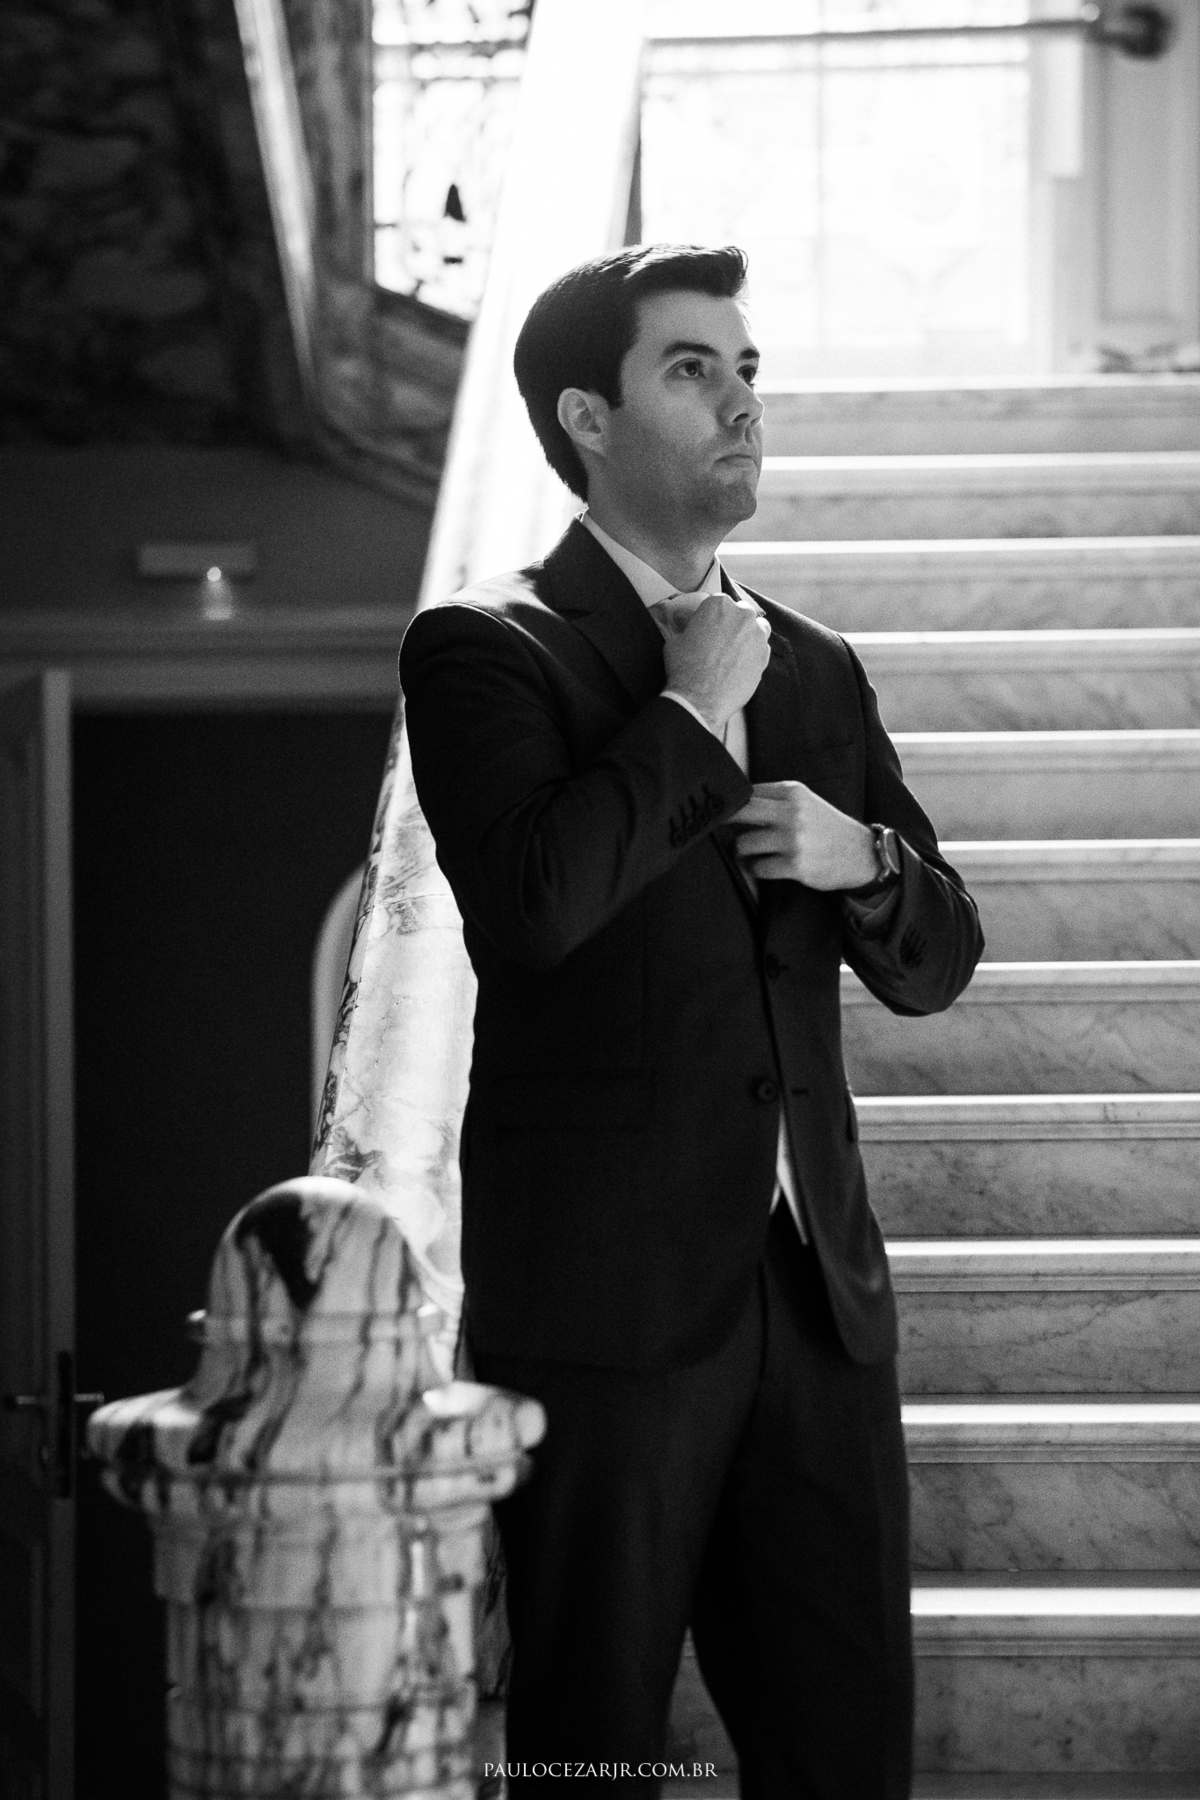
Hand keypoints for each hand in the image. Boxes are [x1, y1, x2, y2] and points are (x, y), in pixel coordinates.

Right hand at [662, 593, 770, 734]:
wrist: (700, 699)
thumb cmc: (685, 668)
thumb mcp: (676, 639)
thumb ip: (686, 625)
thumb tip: (684, 620)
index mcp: (719, 604)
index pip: (719, 602)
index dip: (713, 615)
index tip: (709, 625)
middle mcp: (742, 615)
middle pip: (742, 612)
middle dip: (734, 623)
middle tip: (721, 639)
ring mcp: (757, 635)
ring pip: (757, 628)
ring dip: (748, 635)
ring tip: (734, 652)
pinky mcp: (765, 656)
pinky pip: (761, 649)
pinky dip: (753, 654)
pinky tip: (739, 666)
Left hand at [731, 781, 877, 888]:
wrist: (861, 854)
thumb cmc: (827, 828)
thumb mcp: (806, 802)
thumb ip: (776, 799)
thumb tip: (736, 804)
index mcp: (794, 793)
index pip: (749, 792)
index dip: (733, 803)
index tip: (725, 810)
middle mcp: (793, 813)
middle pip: (741, 812)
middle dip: (727, 822)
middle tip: (722, 828)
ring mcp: (794, 840)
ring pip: (744, 843)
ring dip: (742, 850)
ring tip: (748, 852)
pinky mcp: (796, 865)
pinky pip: (758, 868)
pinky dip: (756, 869)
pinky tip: (763, 866)